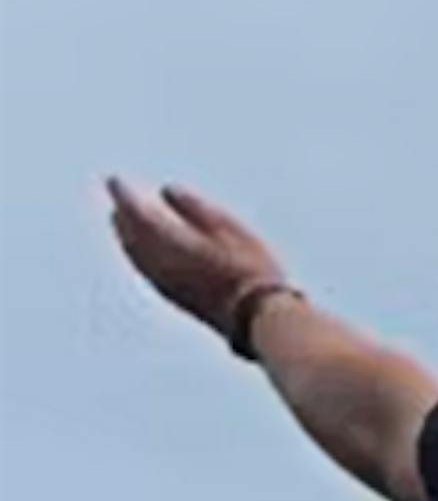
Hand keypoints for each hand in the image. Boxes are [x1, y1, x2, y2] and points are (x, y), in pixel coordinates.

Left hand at [106, 180, 289, 340]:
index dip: (123, 195)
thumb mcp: (232, 230)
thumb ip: (196, 208)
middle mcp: (161, 264)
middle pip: (130, 236)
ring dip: (128, 237)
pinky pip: (146, 271)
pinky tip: (146, 255)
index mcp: (172, 242)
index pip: (136, 213)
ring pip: (135, 255)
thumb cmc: (252, 272)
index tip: (115, 181)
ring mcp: (166, 284)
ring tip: (125, 225)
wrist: (260, 319)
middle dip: (124, 217)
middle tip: (119, 202)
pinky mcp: (175, 299)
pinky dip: (139, 256)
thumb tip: (169, 190)